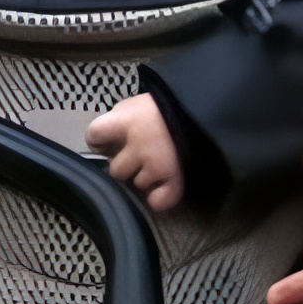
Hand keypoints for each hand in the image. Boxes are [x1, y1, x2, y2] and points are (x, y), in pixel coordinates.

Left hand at [86, 92, 183, 212]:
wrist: (208, 107)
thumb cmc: (169, 104)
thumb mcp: (140, 102)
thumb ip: (121, 119)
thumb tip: (108, 140)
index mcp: (127, 120)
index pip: (95, 136)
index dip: (100, 141)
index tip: (109, 141)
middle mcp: (139, 145)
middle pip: (116, 169)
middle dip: (126, 163)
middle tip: (141, 153)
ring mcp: (157, 164)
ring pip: (138, 184)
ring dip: (145, 177)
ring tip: (160, 162)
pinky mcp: (175, 178)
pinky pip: (159, 201)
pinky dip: (159, 198)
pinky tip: (162, 187)